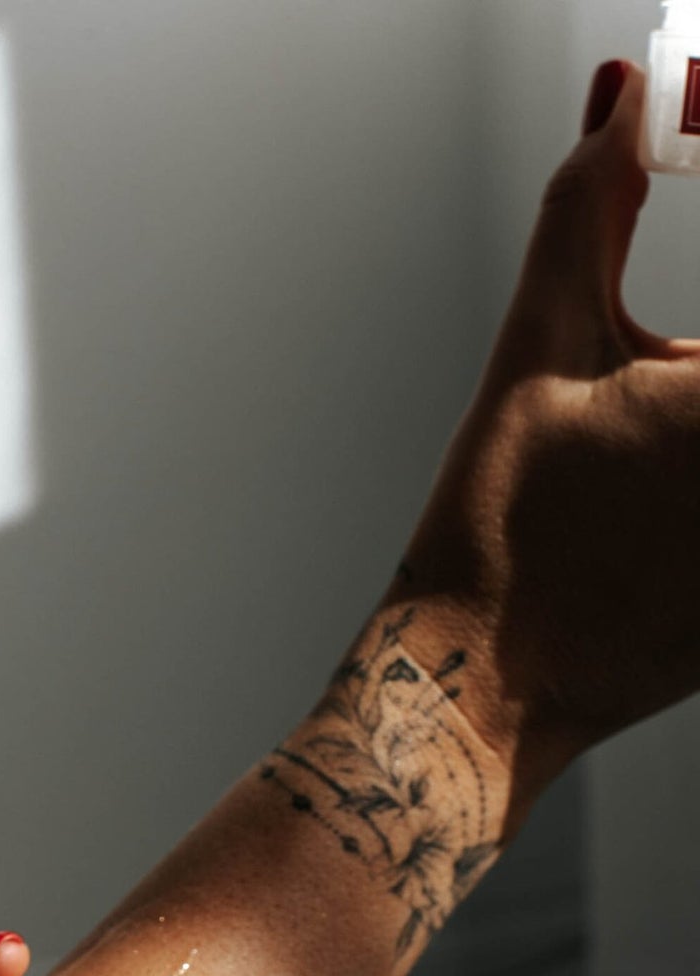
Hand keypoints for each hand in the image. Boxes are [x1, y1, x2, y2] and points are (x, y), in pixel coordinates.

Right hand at [395, 60, 699, 778]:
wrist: (481, 687)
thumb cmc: (497, 530)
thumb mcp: (537, 348)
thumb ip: (588, 209)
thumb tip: (620, 103)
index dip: (696, 296)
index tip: (672, 294)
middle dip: (690, 380)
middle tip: (649, 384)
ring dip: (688, 425)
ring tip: (642, 451)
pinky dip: (692, 484)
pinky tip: (654, 504)